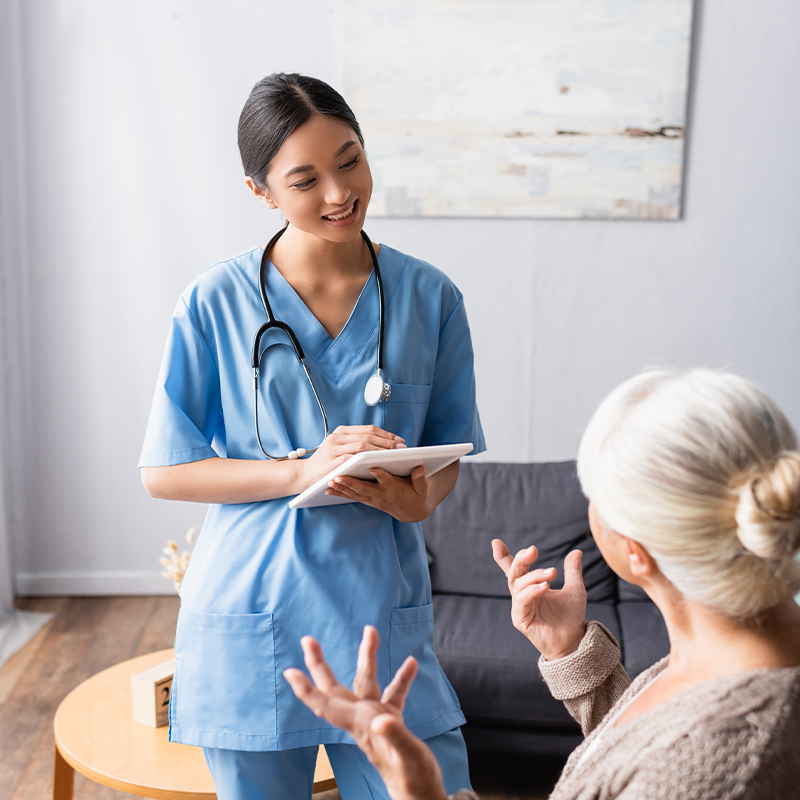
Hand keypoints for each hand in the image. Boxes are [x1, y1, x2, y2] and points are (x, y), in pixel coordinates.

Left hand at [284, 627, 448, 799]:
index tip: (290, 672)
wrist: (420, 795)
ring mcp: (376, 719)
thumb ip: (395, 736)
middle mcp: (362, 719)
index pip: (326, 705)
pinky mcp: (392, 722)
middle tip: (307, 640)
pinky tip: (411, 663)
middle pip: (334, 688)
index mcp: (360, 726)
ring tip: (370, 630)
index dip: (307, 690)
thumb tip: (383, 718)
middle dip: (320, 664)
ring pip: (366, 681)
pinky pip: (394, 693)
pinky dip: (401, 678)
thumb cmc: (411, 780)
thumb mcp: (406, 757)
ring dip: (367, 656)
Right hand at [297, 425, 404, 489]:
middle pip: (368, 436)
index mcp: (342, 432)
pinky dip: (368, 459)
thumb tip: (383, 446)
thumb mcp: (340, 449)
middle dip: (387, 442)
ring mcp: (334, 448)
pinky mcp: (333, 460)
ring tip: (394, 455)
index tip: (399, 440)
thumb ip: (356, 445)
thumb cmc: (326, 464)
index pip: (368, 429)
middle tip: (402, 447)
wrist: (304, 475)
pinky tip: (378, 462)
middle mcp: (338, 437)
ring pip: (363, 445)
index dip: (386, 434)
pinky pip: (353, 458)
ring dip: (381, 450)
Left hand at [325, 465, 431, 522]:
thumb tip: (420, 469)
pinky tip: (329, 489)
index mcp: (396, 489)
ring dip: (342, 489)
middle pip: (365, 489)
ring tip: (330, 483)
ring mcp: (374, 499)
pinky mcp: (368, 500)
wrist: (411, 511)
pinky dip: (341, 493)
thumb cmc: (416, 495)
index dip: (381, 475)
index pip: (388, 481)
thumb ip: (420, 479)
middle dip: (351, 483)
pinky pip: (353, 497)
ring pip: (356, 494)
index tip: (373, 468)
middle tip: (339, 477)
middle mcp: (382, 495)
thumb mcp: (422, 488)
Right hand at [492, 540, 586, 660]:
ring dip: (534, 575)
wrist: (574, 640)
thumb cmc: (571, 617)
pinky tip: (545, 587)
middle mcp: (522, 595)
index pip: (515, 569)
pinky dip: (532, 591)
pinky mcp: (520, 619)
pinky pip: (522, 600)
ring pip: (518, 585)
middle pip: (514, 573)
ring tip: (552, 572)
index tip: (496, 542)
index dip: (503, 557)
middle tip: (534, 549)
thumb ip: (572, 571)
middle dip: (521, 559)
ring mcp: (519, 607)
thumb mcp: (575, 590)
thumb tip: (576, 551)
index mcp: (530, 587)